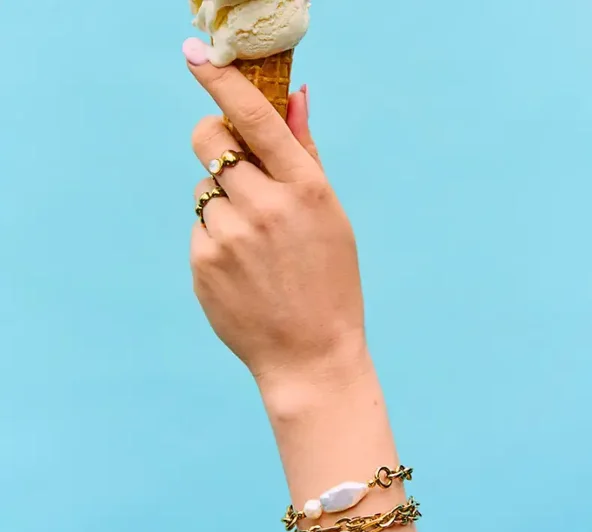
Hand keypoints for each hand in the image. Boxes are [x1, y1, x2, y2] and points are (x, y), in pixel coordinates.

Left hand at [185, 47, 365, 385]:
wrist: (310, 355)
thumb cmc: (330, 283)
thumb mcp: (332, 216)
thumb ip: (306, 154)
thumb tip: (294, 96)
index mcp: (303, 189)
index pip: (252, 116)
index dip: (221, 80)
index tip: (197, 55)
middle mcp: (261, 207)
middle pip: (207, 141)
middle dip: (214, 141)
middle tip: (232, 163)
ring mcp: (226, 237)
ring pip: (203, 190)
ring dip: (224, 202)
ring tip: (254, 244)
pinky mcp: (201, 264)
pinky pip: (200, 229)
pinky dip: (217, 238)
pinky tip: (243, 270)